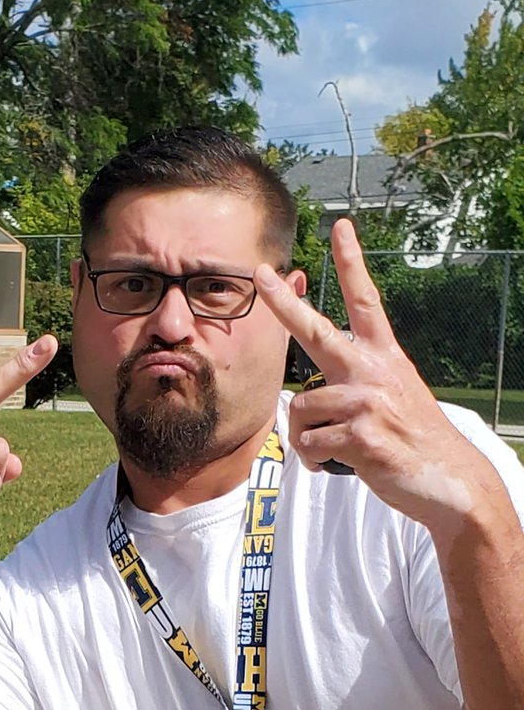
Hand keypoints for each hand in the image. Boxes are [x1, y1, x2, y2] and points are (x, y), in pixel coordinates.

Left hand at [254, 218, 475, 525]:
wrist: (450, 482)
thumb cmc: (411, 440)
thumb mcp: (390, 397)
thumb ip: (354, 384)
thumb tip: (306, 397)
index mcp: (383, 356)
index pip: (365, 300)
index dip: (351, 263)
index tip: (341, 227)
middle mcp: (375, 371)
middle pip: (316, 331)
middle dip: (283, 304)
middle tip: (260, 275)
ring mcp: (368, 402)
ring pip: (300, 409)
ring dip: (306, 437)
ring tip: (334, 449)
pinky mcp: (362, 436)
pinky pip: (309, 443)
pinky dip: (315, 460)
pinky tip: (338, 464)